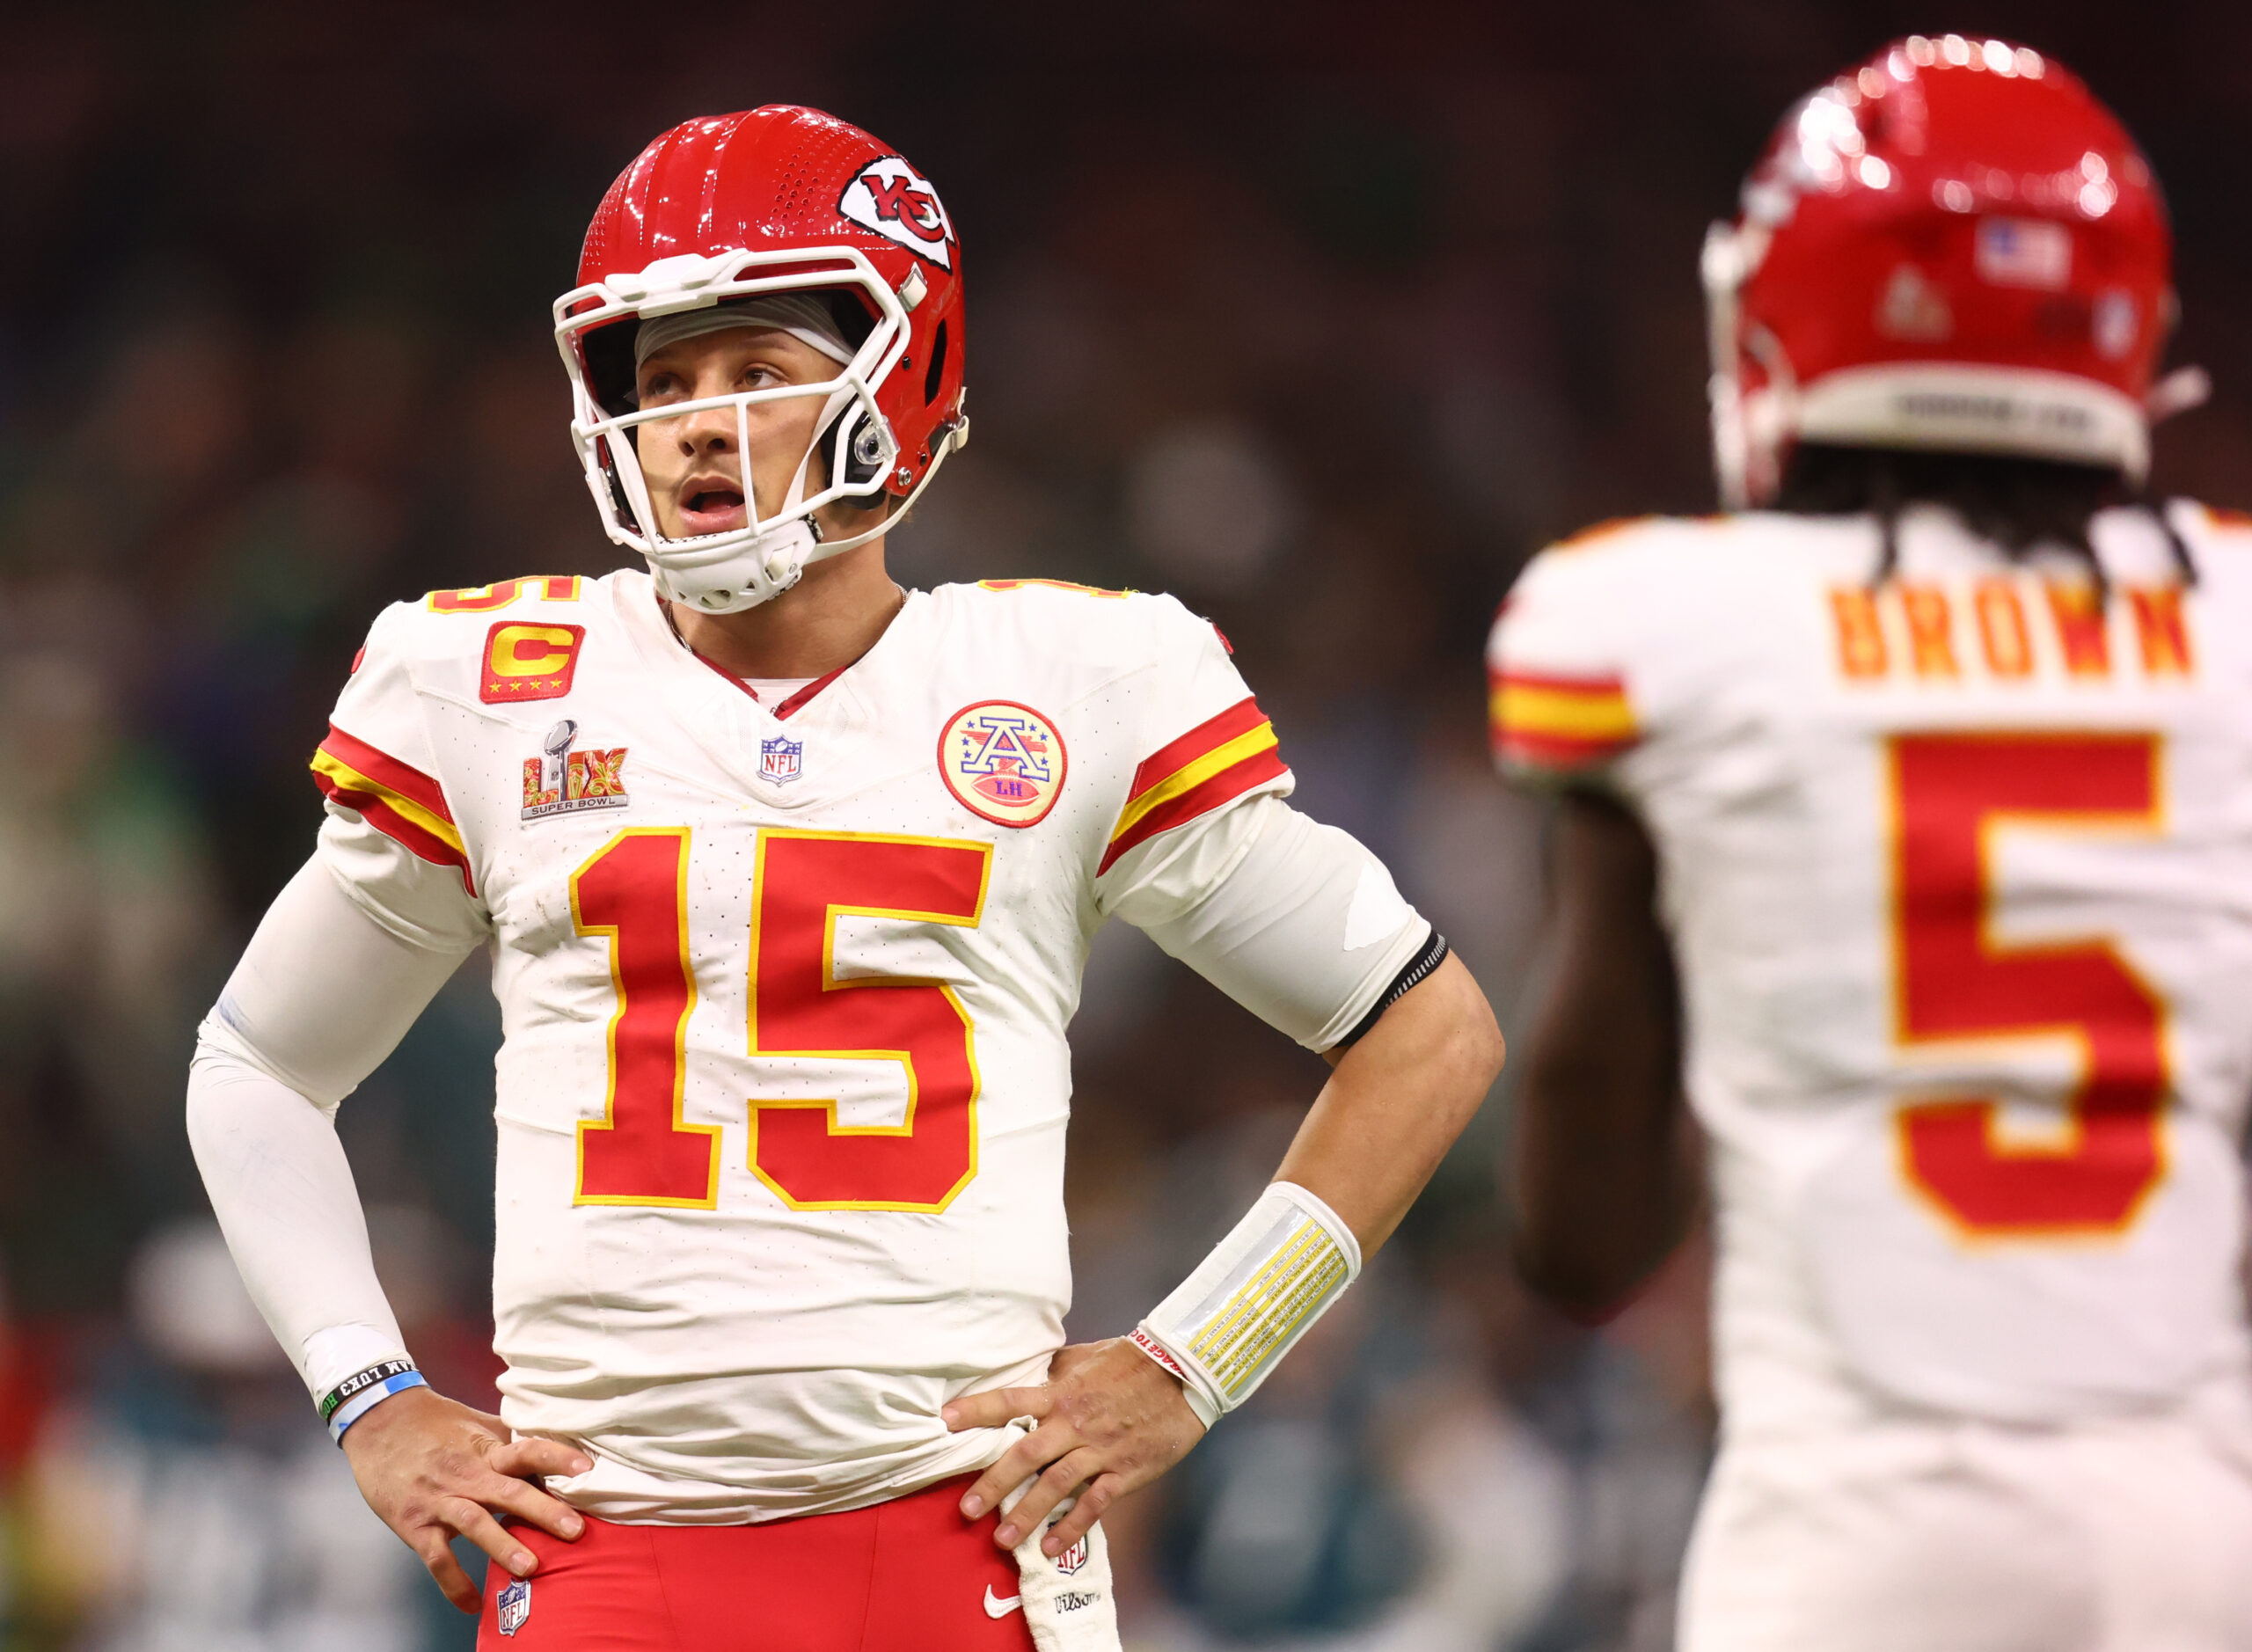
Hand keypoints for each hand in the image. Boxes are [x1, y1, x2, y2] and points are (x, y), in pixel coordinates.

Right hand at [339, 1386, 591, 1611]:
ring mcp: (439, 1501)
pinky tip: (474, 1605)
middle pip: (509, 1491)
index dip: (557, 1456)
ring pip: (474, 1524)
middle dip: (544, 1512)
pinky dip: (455, 1584)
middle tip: (576, 1530)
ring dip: (502, 1546)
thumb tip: (555, 1458)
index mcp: (486, 1449)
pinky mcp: (414, 1524)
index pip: (527, 1449)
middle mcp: (466, 1474)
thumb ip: (511, 1443)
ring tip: (531, 1568)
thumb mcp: (478, 1424)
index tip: (587, 1468)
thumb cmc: (435, 1422)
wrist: (379, 1421)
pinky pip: (437, 1559)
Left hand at [942, 1337, 1206, 1556]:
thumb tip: (1032, 1370)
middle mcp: (1074, 1423)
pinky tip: (1051, 1546)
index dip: (977, 1410)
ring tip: (1002, 1540)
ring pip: (1056, 1485)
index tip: (945, 1421)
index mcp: (1061, 1394)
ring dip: (1027, 1513)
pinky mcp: (1124, 1471)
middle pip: (1025, 1454)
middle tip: (966, 1509)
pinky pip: (1094, 1503)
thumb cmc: (1132, 1361)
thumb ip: (1056, 1369)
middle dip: (993, 1483)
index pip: (1010, 1401)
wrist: (1183, 1374)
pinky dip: (1072, 1527)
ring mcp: (1099, 1449)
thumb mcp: (1087, 1356)